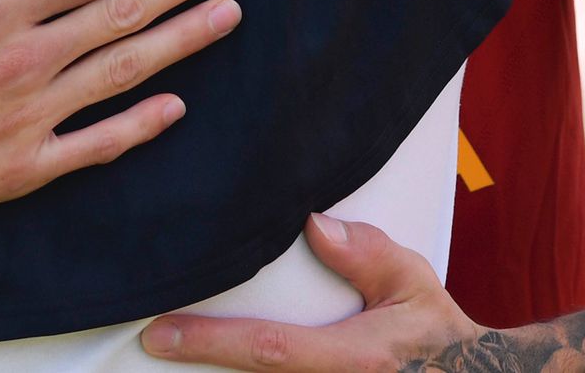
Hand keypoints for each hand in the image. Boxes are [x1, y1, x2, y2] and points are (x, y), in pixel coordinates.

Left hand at [140, 216, 481, 370]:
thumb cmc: (434, 334)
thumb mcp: (414, 284)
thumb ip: (369, 254)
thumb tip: (314, 225)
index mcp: (354, 359)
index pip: (268, 350)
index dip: (210, 343)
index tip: (158, 335)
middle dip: (199, 363)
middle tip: (150, 341)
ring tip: (173, 348)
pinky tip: (212, 359)